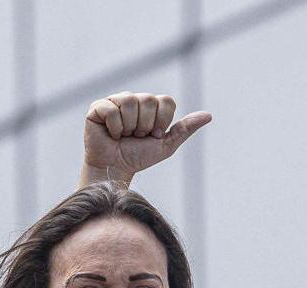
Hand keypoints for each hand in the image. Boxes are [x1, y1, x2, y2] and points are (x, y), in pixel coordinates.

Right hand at [81, 91, 210, 186]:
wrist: (115, 169)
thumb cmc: (139, 157)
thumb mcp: (166, 145)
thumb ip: (185, 129)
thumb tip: (208, 115)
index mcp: (151, 105)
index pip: (166, 101)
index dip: (162, 121)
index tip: (154, 135)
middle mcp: (134, 99)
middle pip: (148, 99)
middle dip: (145, 125)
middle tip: (137, 136)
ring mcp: (115, 101)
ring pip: (129, 102)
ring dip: (129, 126)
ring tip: (124, 135)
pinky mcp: (97, 108)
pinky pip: (111, 109)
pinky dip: (114, 127)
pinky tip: (112, 134)